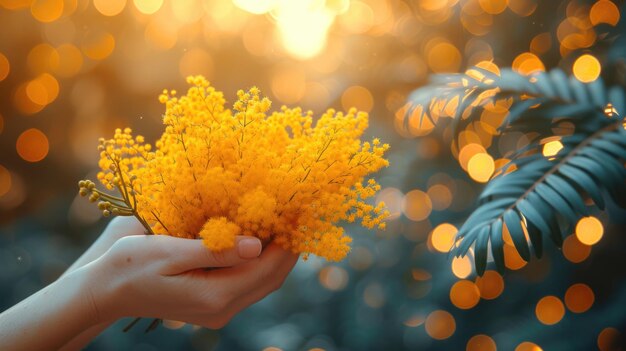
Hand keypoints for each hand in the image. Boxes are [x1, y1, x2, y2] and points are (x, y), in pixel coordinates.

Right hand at [85, 219, 298, 328]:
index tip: (297, 214)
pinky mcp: (213, 305)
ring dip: (276, 255)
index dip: (286, 242)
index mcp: (213, 297)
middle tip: (298, 215)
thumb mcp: (171, 252)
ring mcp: (218, 311)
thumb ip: (215, 250)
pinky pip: (248, 283)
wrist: (106, 291)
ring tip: (284, 222)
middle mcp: (221, 310)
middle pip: (271, 279)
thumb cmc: (131, 265)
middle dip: (288, 248)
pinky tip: (261, 238)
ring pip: (262, 283)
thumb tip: (258, 244)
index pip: (266, 270)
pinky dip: (260, 262)